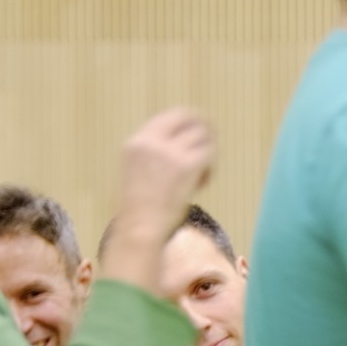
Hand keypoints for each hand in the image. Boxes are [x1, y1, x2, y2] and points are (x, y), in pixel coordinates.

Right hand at [98, 109, 217, 288]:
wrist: (139, 229)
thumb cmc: (137, 210)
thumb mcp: (135, 173)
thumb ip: (153, 155)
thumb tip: (180, 146)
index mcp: (136, 142)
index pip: (169, 116)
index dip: (188, 121)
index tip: (197, 132)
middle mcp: (152, 141)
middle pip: (189, 116)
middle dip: (204, 127)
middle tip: (211, 143)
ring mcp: (170, 152)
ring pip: (203, 137)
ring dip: (207, 153)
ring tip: (200, 175)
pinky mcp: (186, 165)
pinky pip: (209, 155)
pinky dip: (209, 169)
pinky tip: (201, 184)